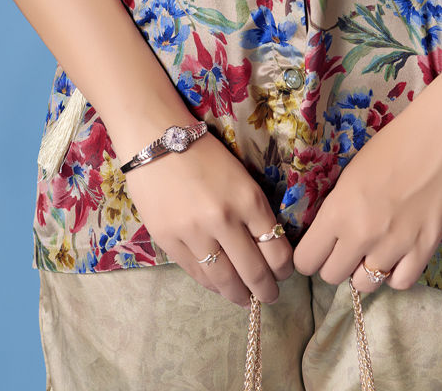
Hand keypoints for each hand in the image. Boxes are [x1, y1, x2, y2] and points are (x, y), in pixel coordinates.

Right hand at [124, 131, 292, 307]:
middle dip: (266, 290)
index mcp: (248, 199)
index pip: (276, 249)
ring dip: (239, 295)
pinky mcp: (169, 241)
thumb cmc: (204, 153)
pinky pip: (197, 273)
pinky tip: (219, 286)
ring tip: (246, 299)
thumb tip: (266, 246)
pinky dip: (211, 284)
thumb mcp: (241, 177)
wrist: (157, 141)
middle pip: (253, 271)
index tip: (284, 273)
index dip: (283, 268)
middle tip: (270, 296)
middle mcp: (224, 219)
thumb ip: (253, 210)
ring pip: (224, 279)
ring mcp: (194, 234)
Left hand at [292, 94, 441, 295]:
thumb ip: (336, 210)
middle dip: (336, 262)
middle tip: (348, 246)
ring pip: (365, 284)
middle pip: (332, 276)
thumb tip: (327, 238)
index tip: (320, 247)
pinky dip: (395, 273)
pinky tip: (396, 255)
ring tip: (374, 249)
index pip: (306, 260)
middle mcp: (362, 234)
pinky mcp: (424, 249)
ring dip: (365, 269)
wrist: (436, 139)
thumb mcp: (348, 175)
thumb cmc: (390, 147)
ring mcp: (394, 245)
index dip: (310, 255)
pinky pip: (400, 282)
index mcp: (338, 211)